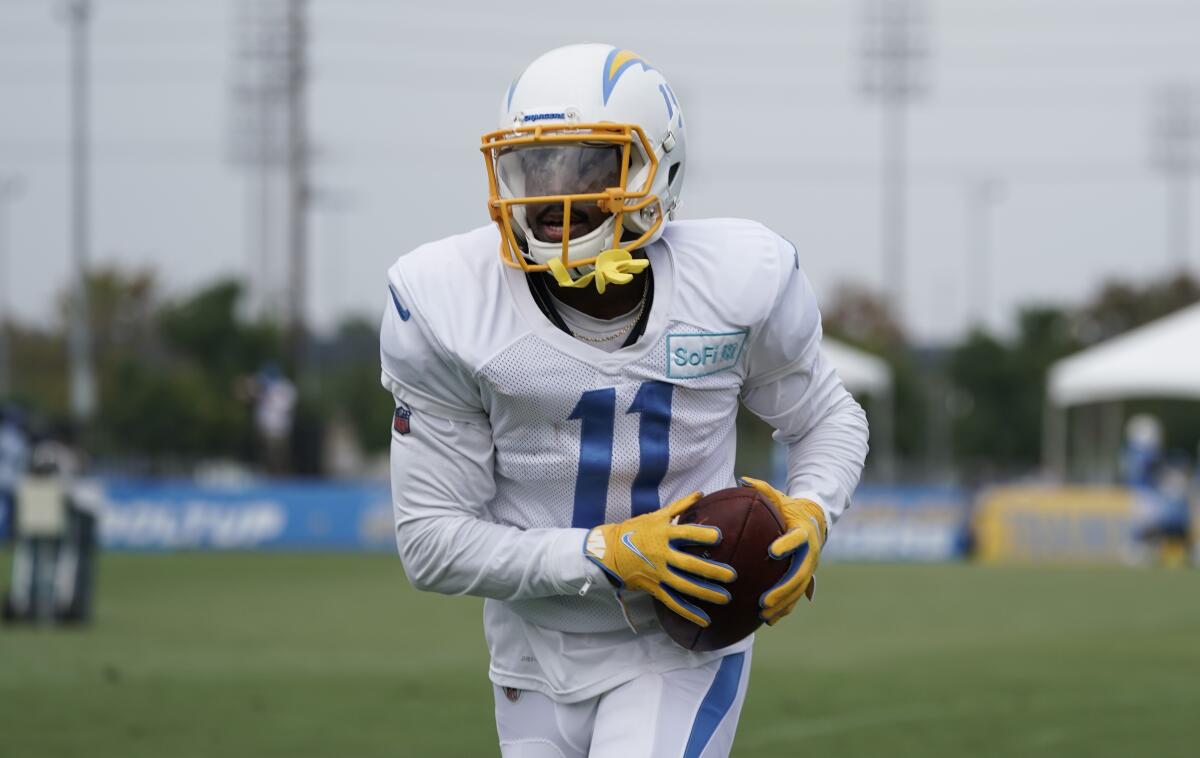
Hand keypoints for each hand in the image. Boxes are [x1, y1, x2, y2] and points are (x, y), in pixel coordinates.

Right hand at [584, 493, 735, 626]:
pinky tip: (704, 619)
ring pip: (684, 586)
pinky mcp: (654, 587)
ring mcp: (658, 572)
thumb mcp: (655, 515)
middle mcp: (661, 554)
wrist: (608, 550)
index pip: (686, 533)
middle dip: (711, 571)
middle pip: (689, 564)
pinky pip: (673, 602)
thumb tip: (700, 493)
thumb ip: (679, 506)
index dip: (703, 535)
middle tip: (732, 575)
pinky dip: (688, 611)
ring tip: (725, 598)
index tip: (719, 537)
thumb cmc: (634, 529)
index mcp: (663, 533)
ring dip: (705, 593)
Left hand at [739, 477, 826, 625]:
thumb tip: (742, 479)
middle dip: (782, 589)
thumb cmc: (791, 507)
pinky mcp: (805, 576)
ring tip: (763, 614)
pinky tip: (770, 621)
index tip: (771, 551)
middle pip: (798, 574)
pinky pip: (797, 596)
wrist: (816, 519)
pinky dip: (785, 609)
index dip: (786, 544)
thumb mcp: (779, 497)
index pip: (796, 538)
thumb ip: (762, 489)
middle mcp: (810, 552)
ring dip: (782, 604)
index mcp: (803, 531)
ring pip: (798, 589)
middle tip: (763, 600)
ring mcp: (809, 566)